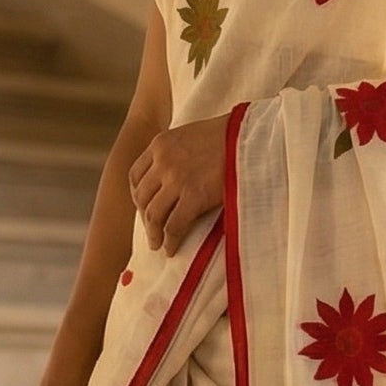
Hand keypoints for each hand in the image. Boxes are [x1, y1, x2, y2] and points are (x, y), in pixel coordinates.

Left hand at [128, 116, 227, 252]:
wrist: (250, 137)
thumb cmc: (229, 137)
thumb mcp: (192, 136)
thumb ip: (176, 153)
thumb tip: (174, 178)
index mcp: (160, 144)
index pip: (136, 175)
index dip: (138, 196)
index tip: (145, 208)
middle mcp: (163, 161)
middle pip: (141, 197)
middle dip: (144, 218)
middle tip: (152, 232)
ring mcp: (176, 179)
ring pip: (153, 214)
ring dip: (153, 233)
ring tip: (158, 245)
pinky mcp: (194, 196)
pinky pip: (174, 225)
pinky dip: (170, 241)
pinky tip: (171, 249)